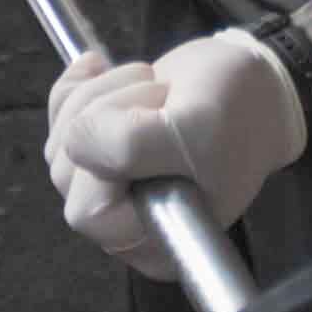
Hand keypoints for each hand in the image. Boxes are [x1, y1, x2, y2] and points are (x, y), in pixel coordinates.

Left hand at [44, 31, 305, 279]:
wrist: (254, 82)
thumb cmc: (238, 112)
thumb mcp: (193, 128)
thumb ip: (128, 146)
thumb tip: (75, 141)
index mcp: (159, 243)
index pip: (90, 212)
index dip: (108, 162)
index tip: (154, 124)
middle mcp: (128, 225)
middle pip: (67, 174)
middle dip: (105, 118)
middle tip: (160, 100)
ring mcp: (109, 188)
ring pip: (59, 143)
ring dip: (99, 97)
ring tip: (154, 88)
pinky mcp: (97, 150)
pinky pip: (57, 118)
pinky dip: (80, 83)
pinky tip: (105, 68)